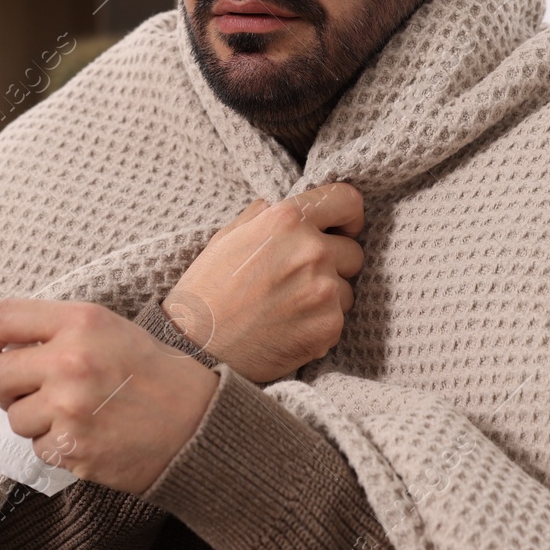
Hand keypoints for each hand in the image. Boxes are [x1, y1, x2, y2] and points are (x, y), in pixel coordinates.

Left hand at [0, 298, 219, 493]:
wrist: (200, 424)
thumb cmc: (158, 376)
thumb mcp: (113, 330)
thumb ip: (61, 331)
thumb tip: (6, 347)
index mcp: (81, 321)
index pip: (1, 318)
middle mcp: (70, 359)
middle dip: (6, 388)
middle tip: (32, 393)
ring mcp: (70, 406)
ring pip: (14, 417)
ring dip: (35, 421)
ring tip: (76, 415)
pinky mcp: (73, 446)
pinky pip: (38, 448)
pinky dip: (56, 446)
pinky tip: (89, 436)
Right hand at [161, 182, 364, 381]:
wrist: (196, 348)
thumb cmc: (207, 291)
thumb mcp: (228, 237)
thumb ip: (264, 215)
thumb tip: (286, 205)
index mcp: (287, 220)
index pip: (347, 201)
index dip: (348, 217)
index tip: (342, 230)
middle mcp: (311, 250)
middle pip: (353, 251)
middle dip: (333, 264)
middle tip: (298, 282)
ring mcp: (324, 289)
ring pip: (347, 289)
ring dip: (326, 298)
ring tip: (287, 309)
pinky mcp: (329, 325)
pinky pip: (338, 319)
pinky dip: (319, 326)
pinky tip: (289, 330)